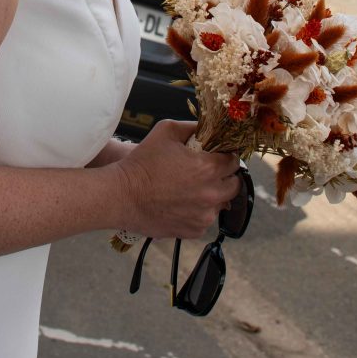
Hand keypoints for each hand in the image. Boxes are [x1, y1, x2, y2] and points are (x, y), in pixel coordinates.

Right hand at [112, 120, 241, 240]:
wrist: (122, 195)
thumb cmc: (143, 161)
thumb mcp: (166, 130)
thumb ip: (192, 126)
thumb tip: (207, 128)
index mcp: (208, 168)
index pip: (234, 161)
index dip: (227, 156)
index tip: (218, 155)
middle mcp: (211, 194)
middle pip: (234, 185)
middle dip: (226, 176)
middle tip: (209, 172)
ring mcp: (204, 216)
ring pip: (221, 204)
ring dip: (213, 195)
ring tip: (192, 188)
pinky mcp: (194, 230)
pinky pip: (206, 219)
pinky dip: (199, 211)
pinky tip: (182, 203)